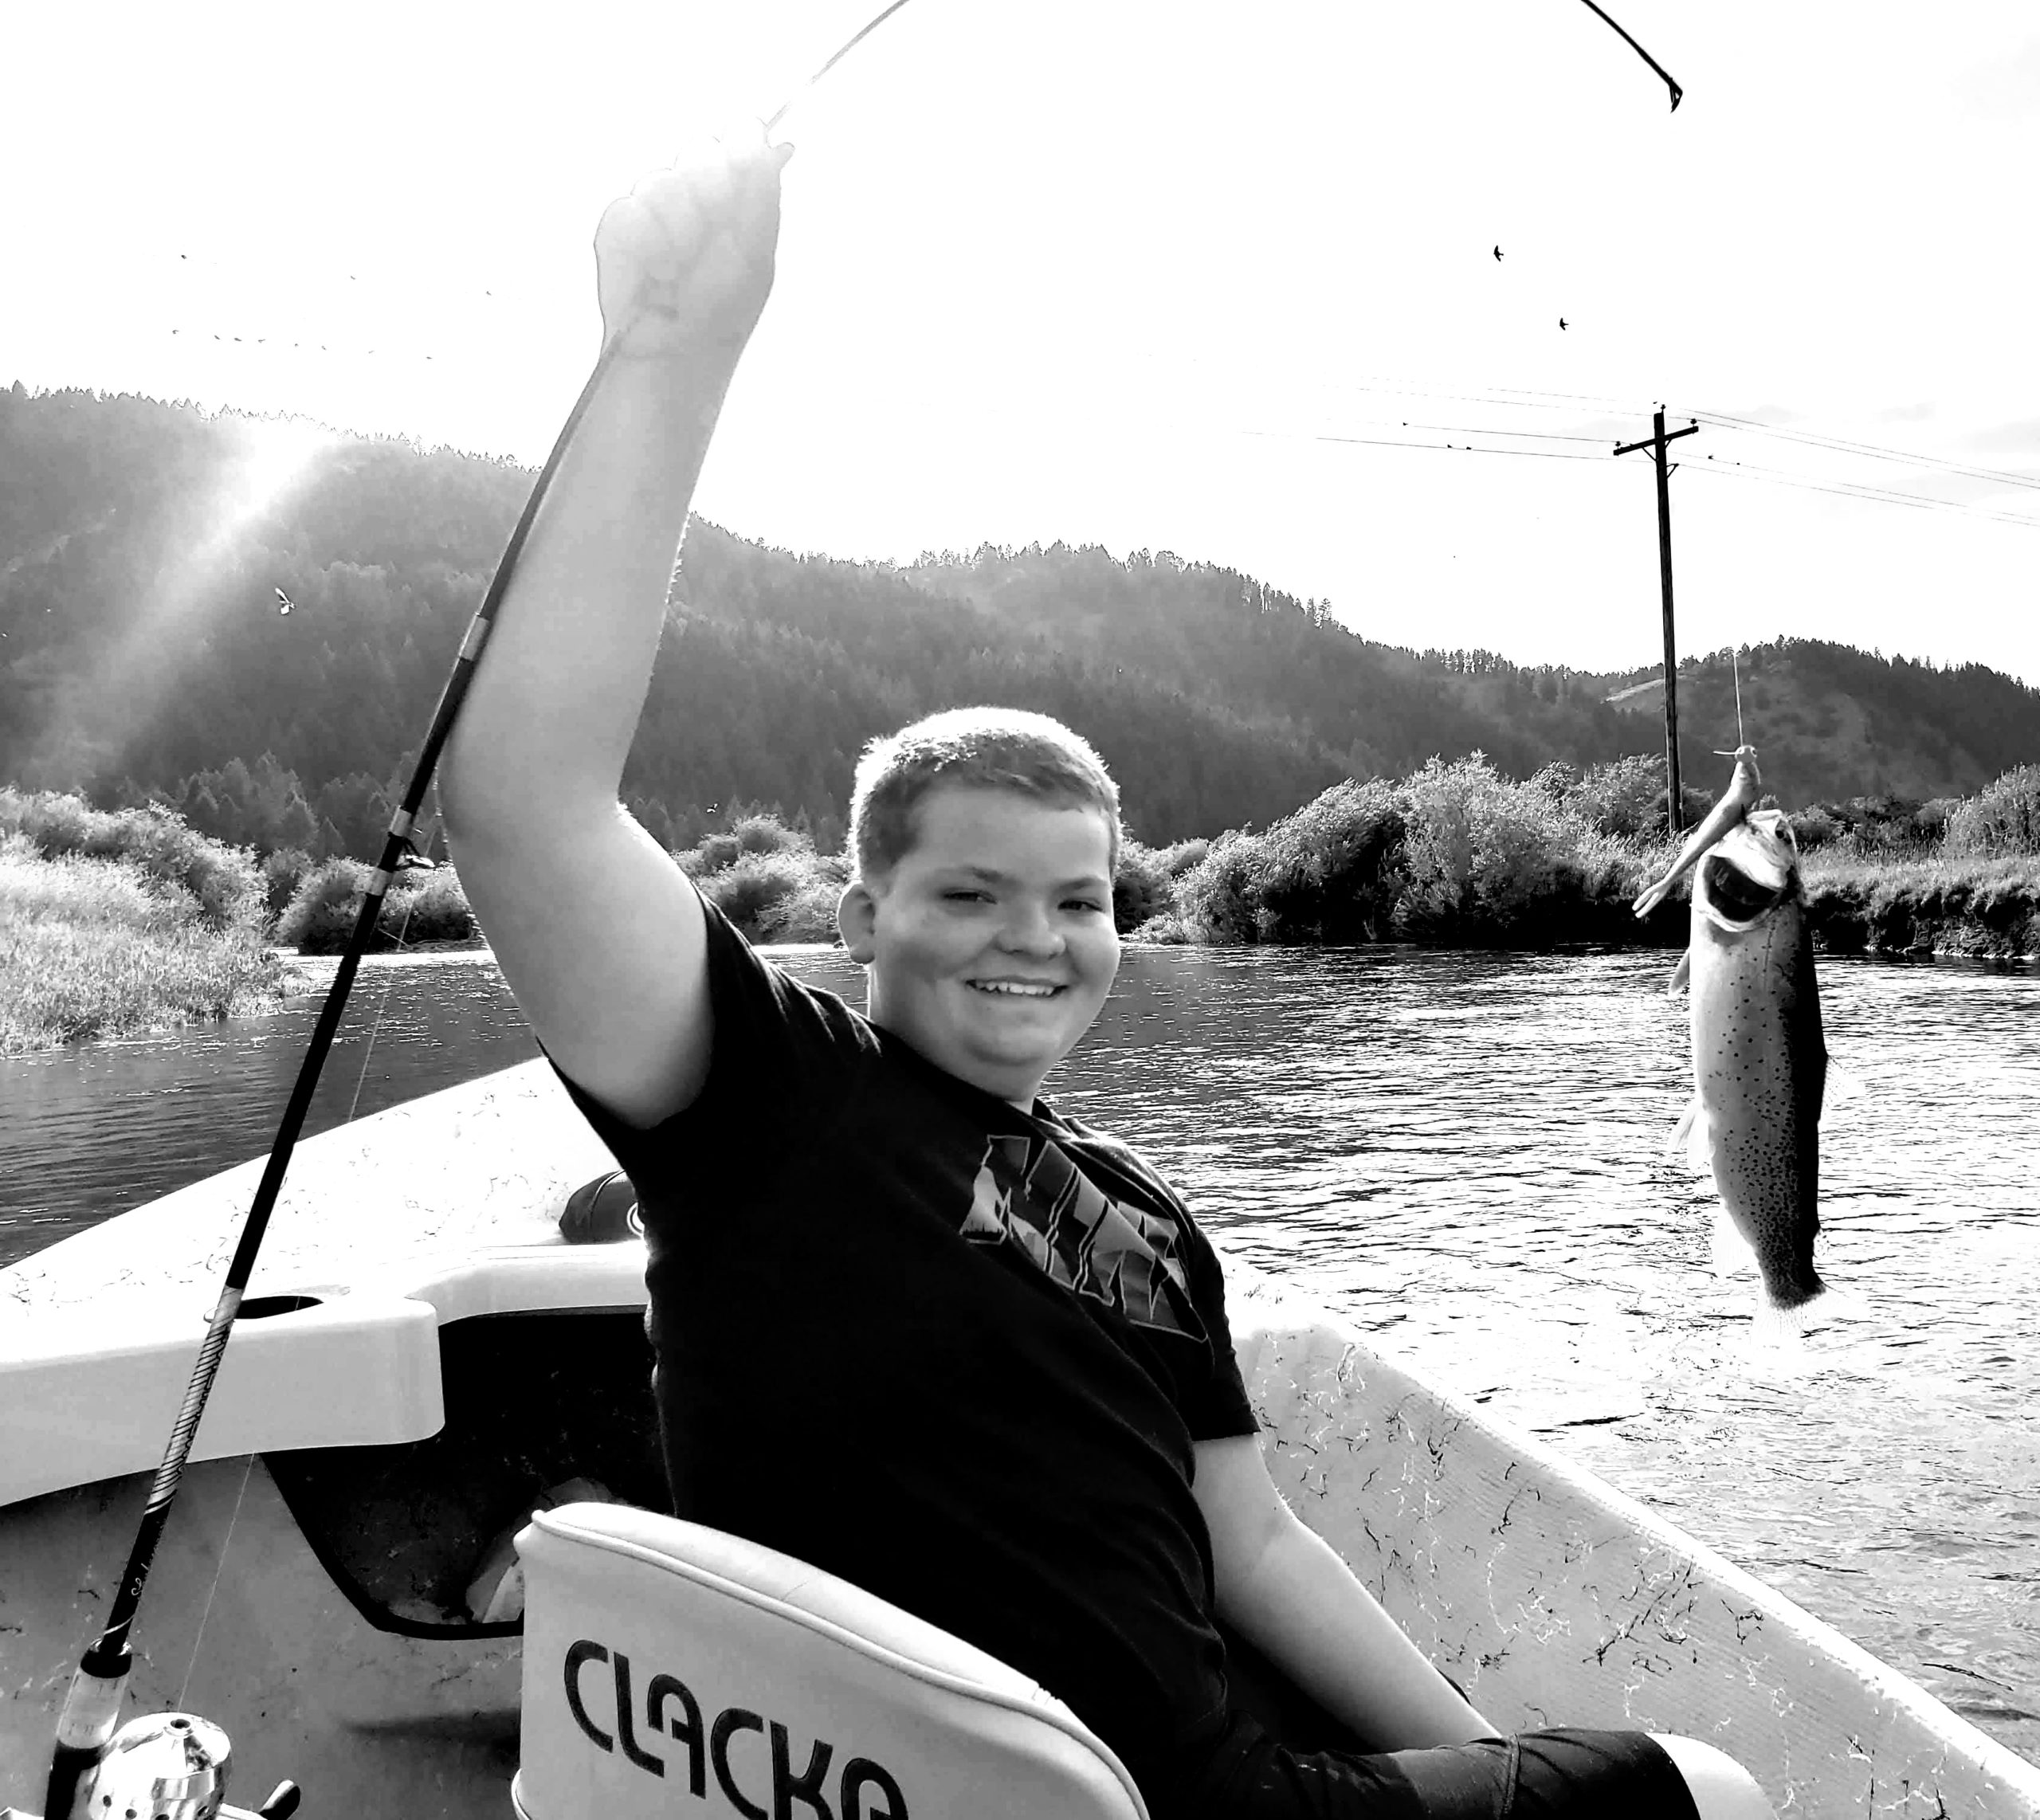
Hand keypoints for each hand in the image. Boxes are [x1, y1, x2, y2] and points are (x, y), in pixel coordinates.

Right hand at [594, 127, 794, 360]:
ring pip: (664, 180)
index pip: (738, 137)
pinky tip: (658, 274)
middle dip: (710, 195)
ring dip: (680, 231)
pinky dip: (648, 245)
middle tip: (714, 241)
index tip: (743, 172)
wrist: (674, 355)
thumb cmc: (720, 311)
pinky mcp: (620, 226)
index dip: (740, 146)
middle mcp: (694, 195)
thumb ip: (762, 193)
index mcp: (735, 196)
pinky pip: (630, 208)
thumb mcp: (756, 253)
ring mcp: (655, 208)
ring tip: (683, 271)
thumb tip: (778, 143)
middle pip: (700, 149)